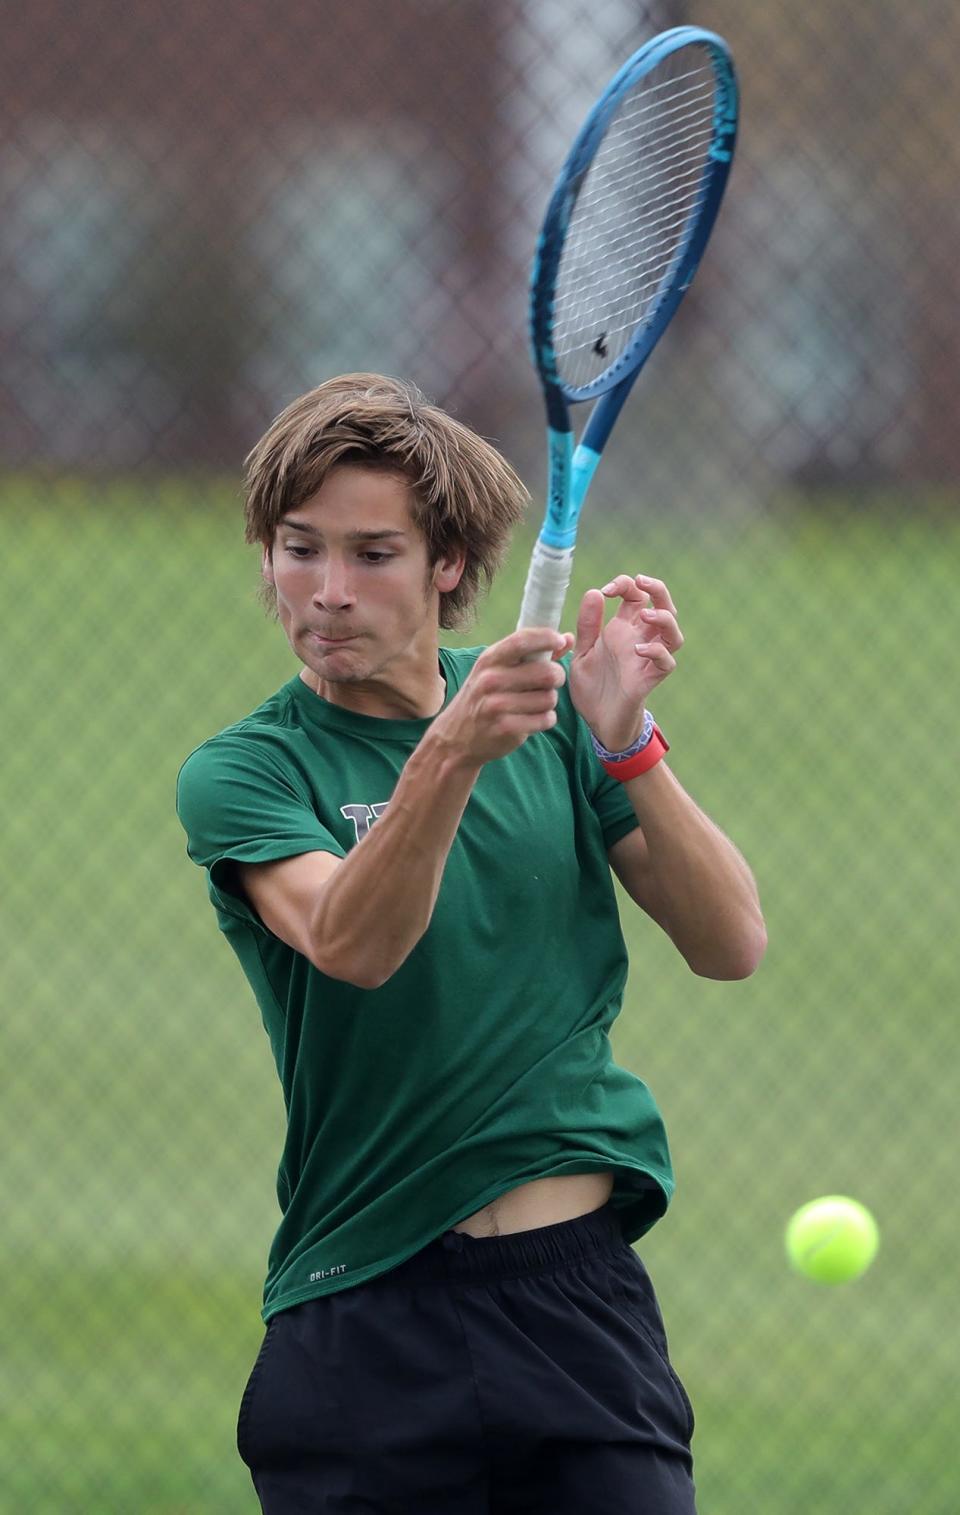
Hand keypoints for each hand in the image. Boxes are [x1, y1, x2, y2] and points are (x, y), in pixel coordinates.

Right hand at [431, 627, 573, 765]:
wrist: (456, 737)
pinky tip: (532, 720)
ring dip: (549, 702)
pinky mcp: (506, 728)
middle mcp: (490, 680)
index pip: (522, 640)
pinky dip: (545, 720)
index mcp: (489, 660)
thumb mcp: (497, 670)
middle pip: (546, 673)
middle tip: (551, 682)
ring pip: (549, 698)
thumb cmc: (483, 698)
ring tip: (535, 704)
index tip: (560, 640)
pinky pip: (545, 719)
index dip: (547, 637)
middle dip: (557, 677)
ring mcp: (496, 705)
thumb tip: (568, 638)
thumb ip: (532, 653)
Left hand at [568, 573, 682, 751]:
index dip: (626, 585)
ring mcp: (647, 660)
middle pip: (663, 606)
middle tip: (641, 581)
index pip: (635, 596)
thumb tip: (594, 592)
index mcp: (623, 629)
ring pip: (673, 633)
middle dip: (657, 589)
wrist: (596, 722)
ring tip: (646, 615)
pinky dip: (657, 652)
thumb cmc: (592, 687)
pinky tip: (639, 650)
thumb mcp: (581, 653)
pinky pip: (666, 663)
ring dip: (664, 618)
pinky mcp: (648, 680)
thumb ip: (587, 626)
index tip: (606, 590)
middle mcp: (639, 640)